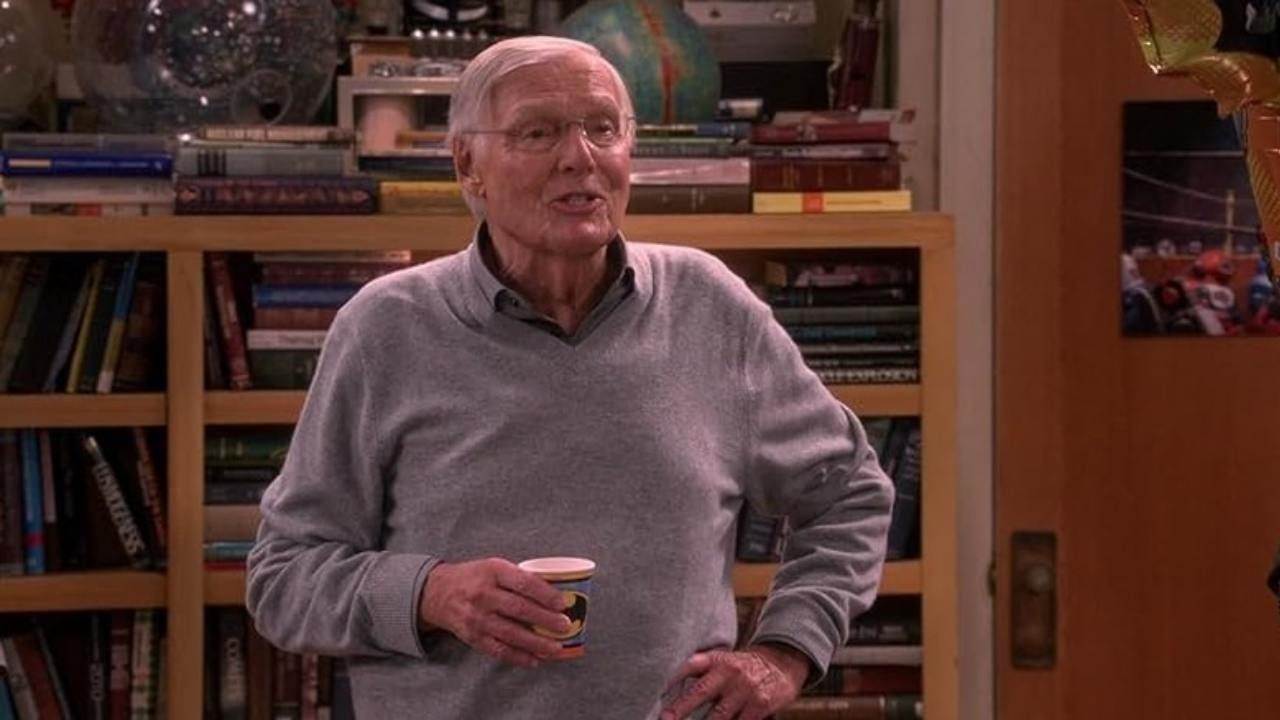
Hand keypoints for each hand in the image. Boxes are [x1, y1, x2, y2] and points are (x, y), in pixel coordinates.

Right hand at [417, 558, 571, 666]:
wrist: (437, 593)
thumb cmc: (474, 578)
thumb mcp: (494, 566)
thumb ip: (519, 577)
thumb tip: (555, 592)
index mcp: (492, 571)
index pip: (523, 582)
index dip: (545, 594)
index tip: (562, 603)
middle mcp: (483, 594)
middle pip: (519, 609)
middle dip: (545, 619)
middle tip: (565, 626)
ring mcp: (477, 618)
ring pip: (511, 633)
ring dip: (536, 643)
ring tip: (556, 648)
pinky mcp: (473, 637)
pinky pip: (499, 650)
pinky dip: (519, 657)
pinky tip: (535, 660)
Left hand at [660, 643, 808, 719]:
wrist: (782, 663)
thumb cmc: (742, 668)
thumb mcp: (722, 661)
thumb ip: (700, 673)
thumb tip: (667, 690)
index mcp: (715, 659)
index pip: (689, 665)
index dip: (671, 677)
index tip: (654, 689)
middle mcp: (728, 671)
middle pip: (700, 692)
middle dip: (680, 708)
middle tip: (664, 719)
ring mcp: (745, 688)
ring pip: (718, 716)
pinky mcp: (760, 704)